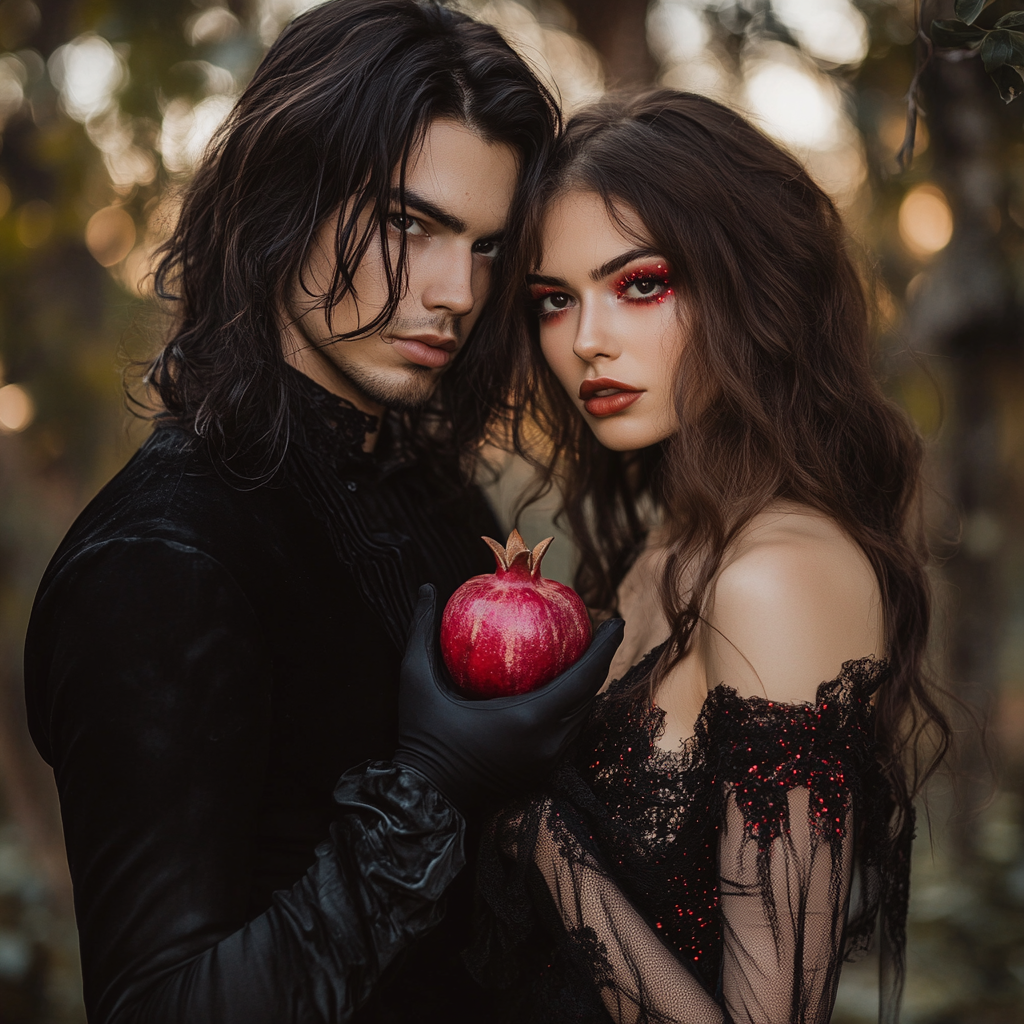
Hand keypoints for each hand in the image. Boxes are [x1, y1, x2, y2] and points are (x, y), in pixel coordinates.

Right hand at [393, 584, 623, 813]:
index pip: (584, 678)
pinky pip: (568, 732)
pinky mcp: (541, 772)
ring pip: (582, 717)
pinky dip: (572, 706)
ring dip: (589, 686)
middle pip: (590, 696)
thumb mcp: (415, 679)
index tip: (616, 621)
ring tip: (588, 655)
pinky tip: (564, 686)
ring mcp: (547, 761)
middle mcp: (547, 743)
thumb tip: (427, 588)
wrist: (424, 797)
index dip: (604, 648)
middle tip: (604, 631)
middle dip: (601, 662)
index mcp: (529, 719)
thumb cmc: (421, 736)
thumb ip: (422, 630)